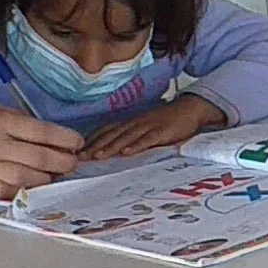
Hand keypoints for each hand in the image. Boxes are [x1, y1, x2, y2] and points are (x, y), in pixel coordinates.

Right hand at [0, 105, 81, 199]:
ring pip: (31, 179)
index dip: (66, 139)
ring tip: (58, 176)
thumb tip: (40, 132)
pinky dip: (27, 194)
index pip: (43, 132)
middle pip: (42, 158)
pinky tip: (37, 191)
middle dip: (64, 162)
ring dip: (50, 179)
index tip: (77, 144)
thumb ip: (13, 120)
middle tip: (74, 163)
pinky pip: (11, 194)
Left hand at [83, 95, 226, 161]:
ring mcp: (148, 126)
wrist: (189, 110)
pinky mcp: (162, 132)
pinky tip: (127, 153)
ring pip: (126, 137)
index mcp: (130, 122)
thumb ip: (131, 136)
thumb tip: (115, 148)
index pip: (107, 130)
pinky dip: (136, 146)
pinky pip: (148, 139)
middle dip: (95, 146)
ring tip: (98, 156)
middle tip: (81, 157)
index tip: (78, 150)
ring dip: (111, 147)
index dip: (93, 140)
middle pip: (112, 134)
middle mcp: (136, 123)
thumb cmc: (166, 122)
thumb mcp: (145, 127)